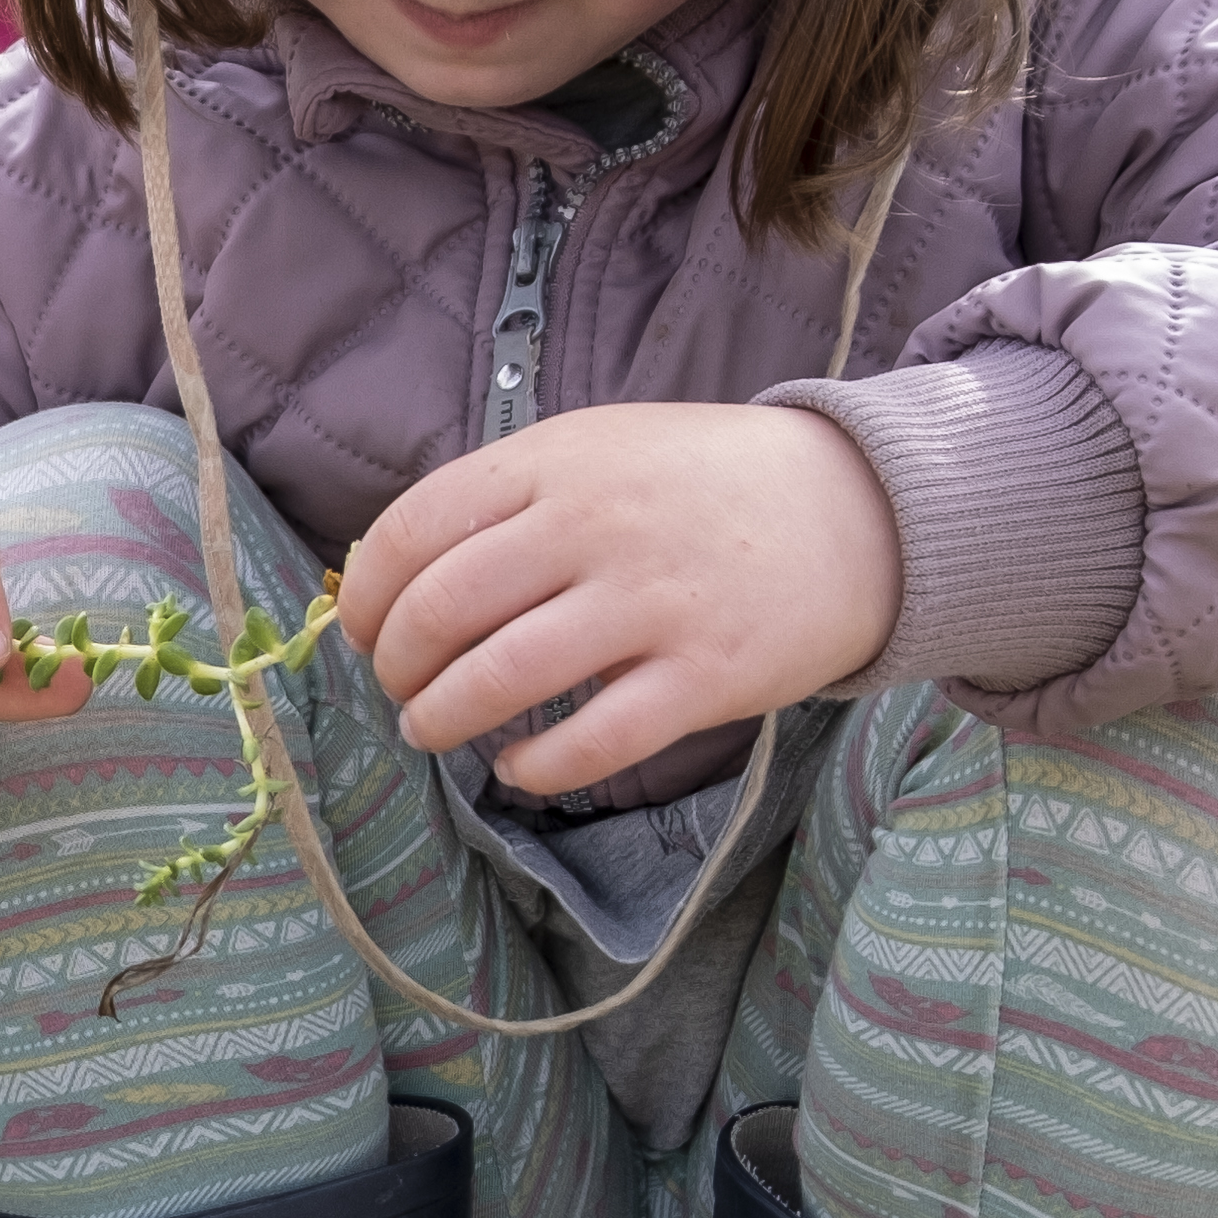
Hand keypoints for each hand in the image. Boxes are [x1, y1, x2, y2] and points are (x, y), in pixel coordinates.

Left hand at [337, 401, 898, 793]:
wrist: (858, 509)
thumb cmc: (703, 484)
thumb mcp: (598, 448)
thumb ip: (507, 497)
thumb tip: (399, 574)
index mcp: (554, 463)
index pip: (414, 532)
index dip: (365, 596)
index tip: (359, 631)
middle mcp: (593, 528)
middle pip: (441, 613)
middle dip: (396, 667)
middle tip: (399, 688)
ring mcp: (652, 604)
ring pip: (499, 682)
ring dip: (442, 720)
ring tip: (434, 730)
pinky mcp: (705, 678)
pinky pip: (589, 743)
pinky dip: (532, 768)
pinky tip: (519, 768)